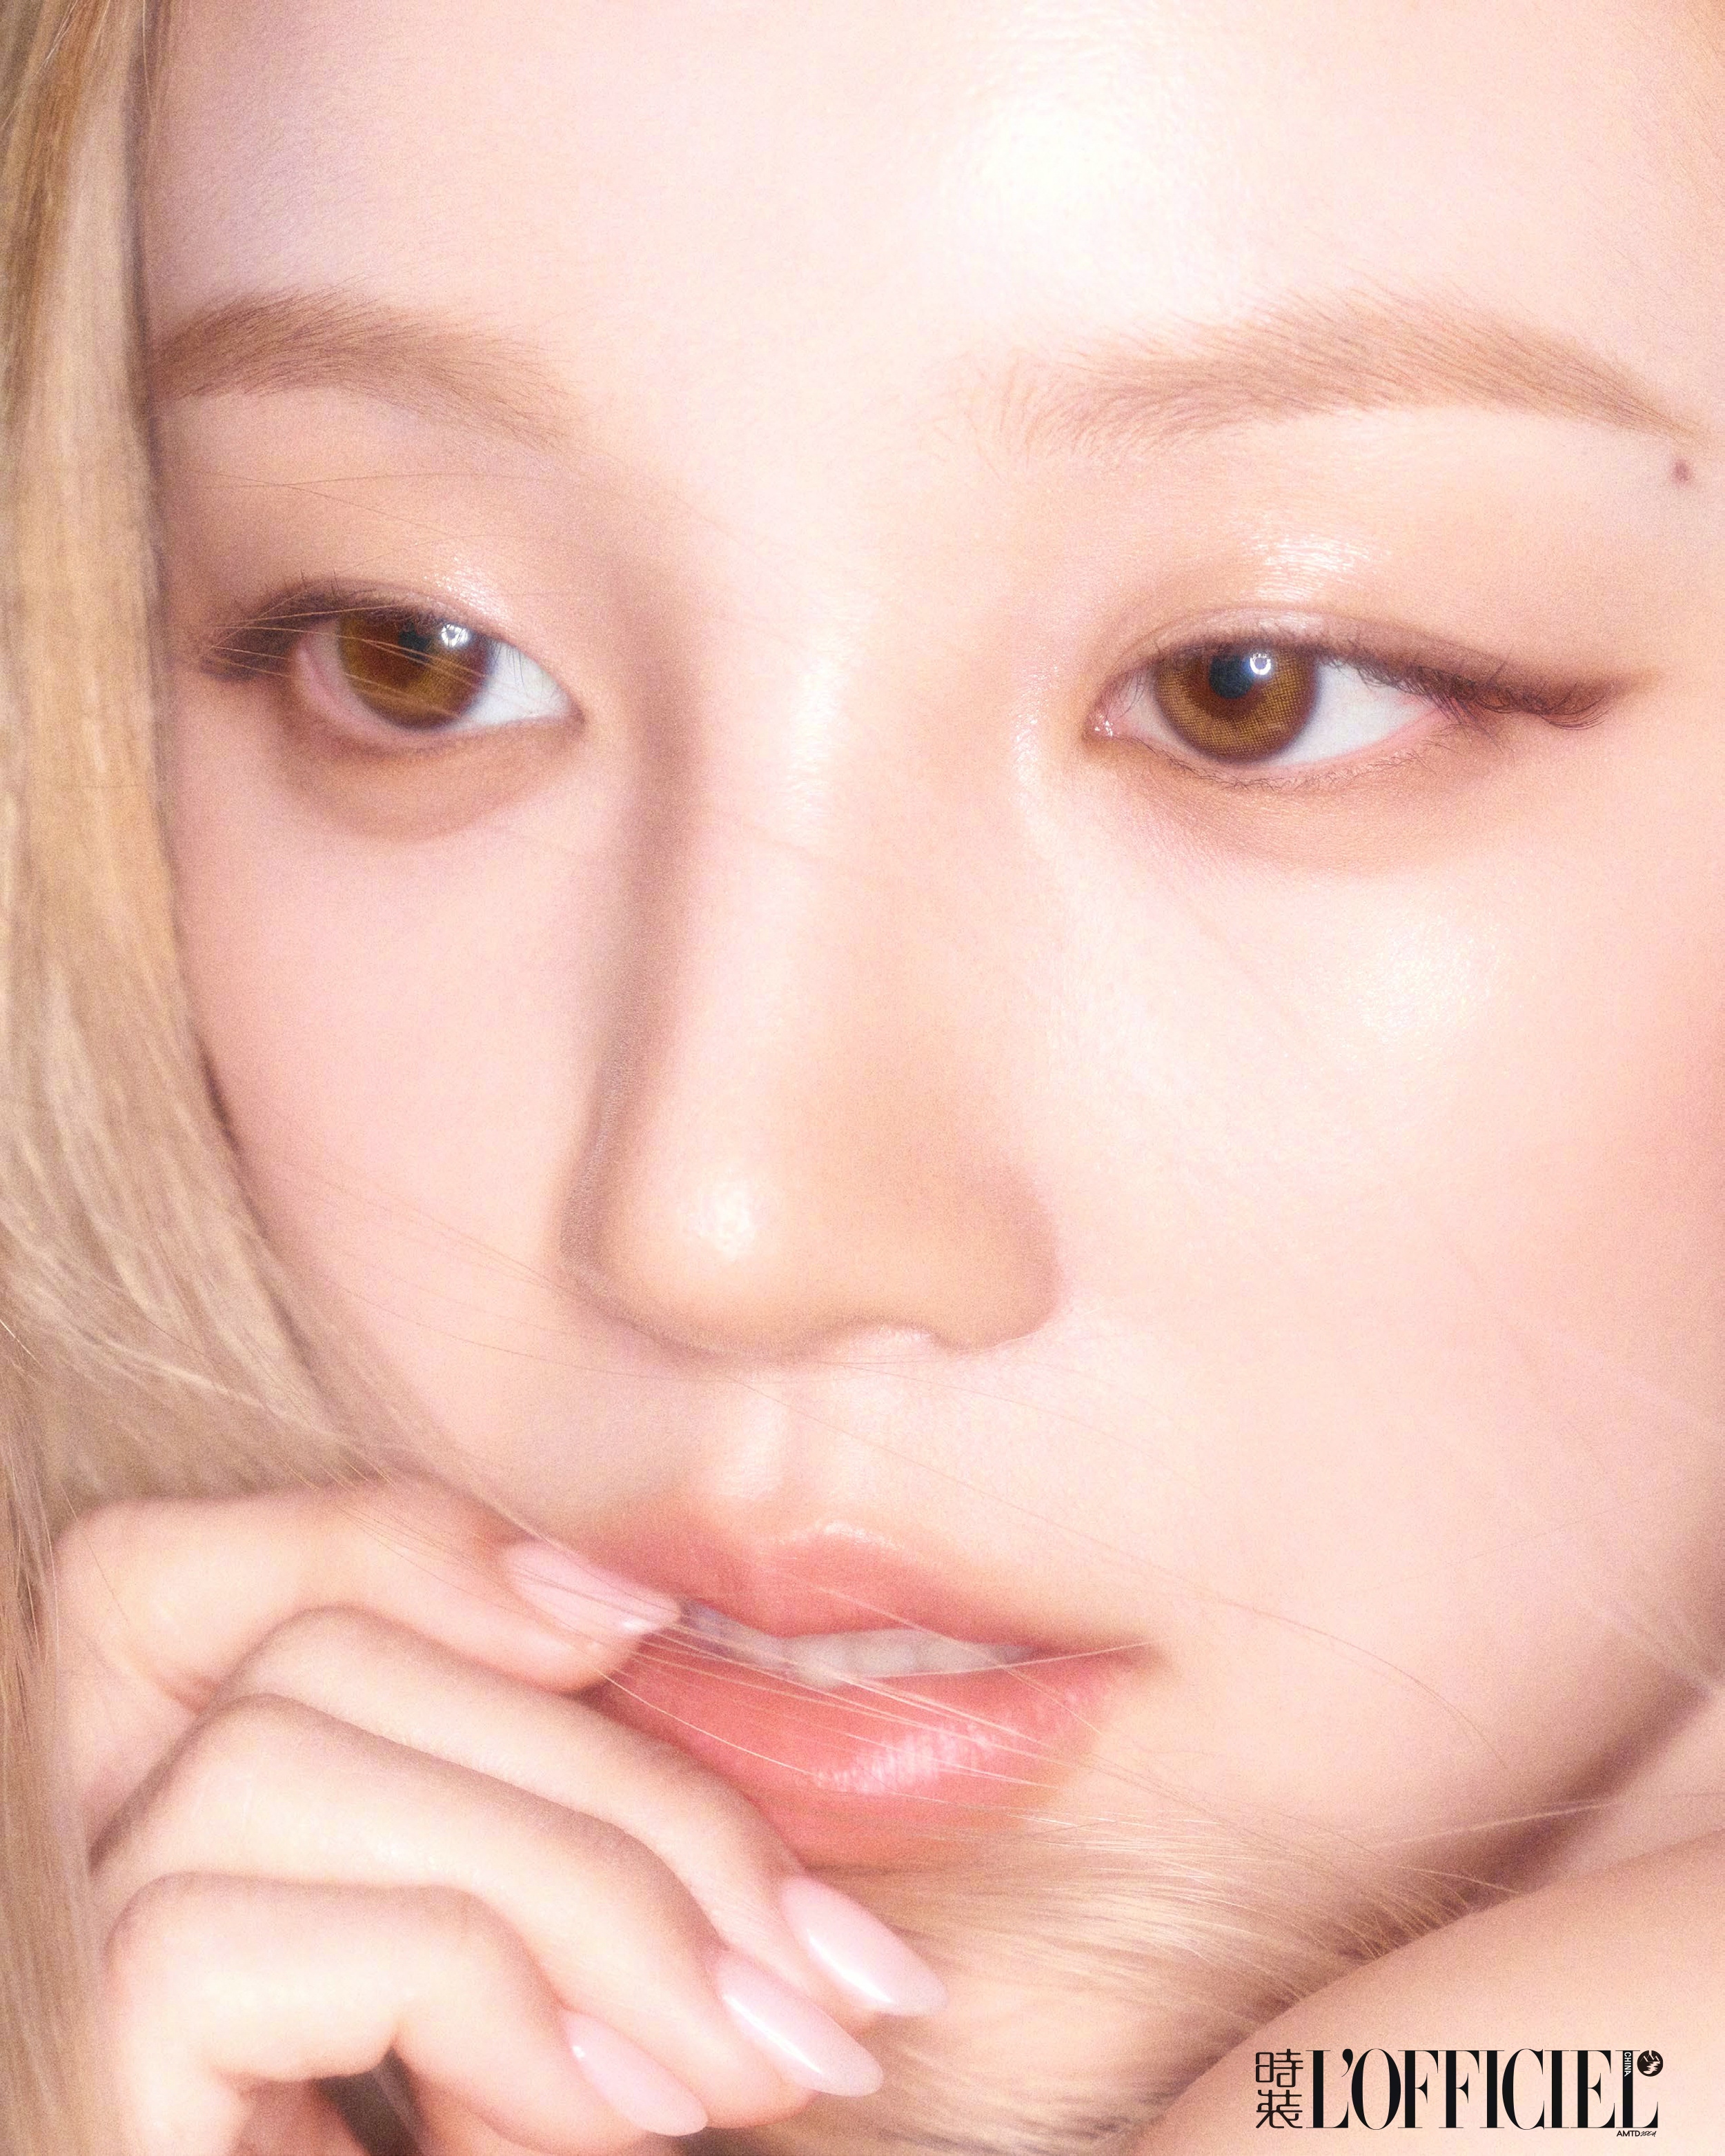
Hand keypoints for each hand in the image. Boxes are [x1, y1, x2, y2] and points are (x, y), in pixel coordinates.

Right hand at [52, 1479, 944, 2154]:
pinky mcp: (68, 2071)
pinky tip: (609, 2125)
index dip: (429, 1548)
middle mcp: (82, 1872)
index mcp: (207, 1828)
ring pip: (287, 1754)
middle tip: (828, 1970)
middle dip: (619, 1782)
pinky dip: (470, 1988)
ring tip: (738, 2068)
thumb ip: (563, 1838)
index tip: (643, 1623)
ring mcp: (54, 1975)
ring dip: (578, 1884)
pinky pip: (220, 1928)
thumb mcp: (563, 2009)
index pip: (250, 1579)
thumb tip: (639, 1620)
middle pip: (327, 1653)